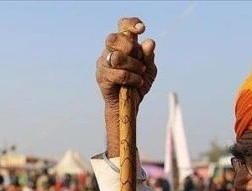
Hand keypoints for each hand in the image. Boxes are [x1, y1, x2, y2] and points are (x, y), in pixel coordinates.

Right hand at [96, 17, 156, 156]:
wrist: (130, 105)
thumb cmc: (138, 84)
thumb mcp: (149, 70)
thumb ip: (149, 56)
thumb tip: (149, 42)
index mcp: (122, 45)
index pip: (122, 26)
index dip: (131, 23)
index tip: (142, 29)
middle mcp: (110, 51)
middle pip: (114, 38)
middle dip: (130, 47)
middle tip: (139, 58)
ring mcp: (103, 64)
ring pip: (116, 56)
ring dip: (133, 65)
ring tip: (140, 73)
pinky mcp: (102, 77)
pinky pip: (118, 73)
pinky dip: (132, 78)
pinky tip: (137, 82)